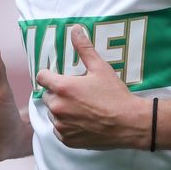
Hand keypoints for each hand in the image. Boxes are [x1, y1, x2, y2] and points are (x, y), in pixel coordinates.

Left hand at [35, 25, 151, 149]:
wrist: (129, 123)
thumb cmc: (114, 95)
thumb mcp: (100, 68)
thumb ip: (84, 48)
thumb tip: (75, 29)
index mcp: (62, 88)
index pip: (42, 77)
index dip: (50, 75)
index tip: (60, 77)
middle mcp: (57, 107)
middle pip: (47, 96)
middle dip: (58, 93)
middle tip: (77, 93)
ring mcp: (61, 126)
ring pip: (53, 113)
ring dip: (61, 110)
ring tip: (81, 107)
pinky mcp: (67, 140)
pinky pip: (59, 130)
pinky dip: (67, 125)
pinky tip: (82, 120)